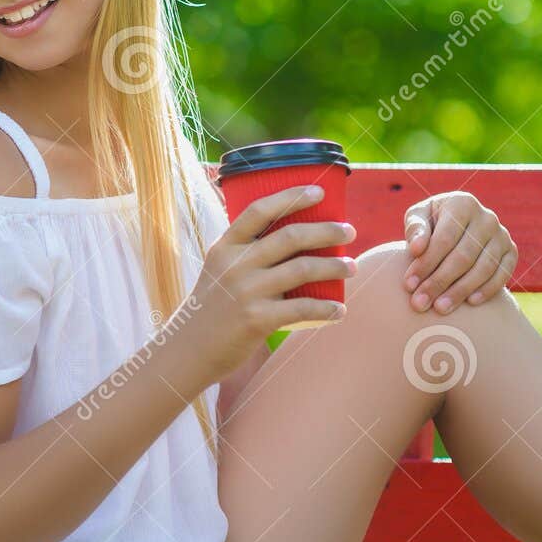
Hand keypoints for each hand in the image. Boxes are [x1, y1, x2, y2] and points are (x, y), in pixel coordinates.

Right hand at [181, 184, 356, 384]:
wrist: (189, 350)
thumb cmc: (212, 308)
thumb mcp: (219, 271)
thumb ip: (246, 254)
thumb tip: (295, 240)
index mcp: (225, 247)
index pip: (260, 210)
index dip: (291, 196)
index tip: (319, 191)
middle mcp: (235, 265)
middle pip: (290, 236)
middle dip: (326, 231)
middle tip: (349, 231)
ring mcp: (246, 292)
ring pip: (302, 269)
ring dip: (334, 266)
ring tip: (351, 267)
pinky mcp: (257, 319)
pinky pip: (302, 308)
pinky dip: (326, 308)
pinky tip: (340, 310)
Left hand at [403, 191, 516, 312]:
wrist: (457, 227)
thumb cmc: (432, 224)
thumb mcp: (418, 217)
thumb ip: (414, 228)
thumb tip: (416, 248)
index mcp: (462, 203)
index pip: (444, 239)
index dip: (426, 263)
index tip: (408, 285)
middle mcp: (486, 217)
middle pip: (463, 256)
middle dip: (439, 282)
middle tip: (420, 303)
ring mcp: (502, 235)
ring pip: (483, 268)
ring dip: (460, 290)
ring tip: (440, 308)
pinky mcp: (511, 251)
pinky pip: (502, 273)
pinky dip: (487, 289)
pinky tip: (470, 303)